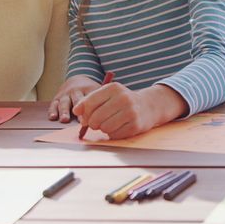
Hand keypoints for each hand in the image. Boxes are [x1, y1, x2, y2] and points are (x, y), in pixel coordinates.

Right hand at [48, 75, 102, 122]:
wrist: (77, 80)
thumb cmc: (89, 91)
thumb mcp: (96, 92)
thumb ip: (99, 105)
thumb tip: (102, 123)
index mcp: (88, 89)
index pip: (89, 98)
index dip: (90, 108)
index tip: (92, 117)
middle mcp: (75, 91)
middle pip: (77, 100)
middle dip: (78, 110)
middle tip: (80, 120)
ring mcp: (65, 94)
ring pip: (64, 102)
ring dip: (64, 111)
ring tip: (65, 119)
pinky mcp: (56, 98)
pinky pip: (53, 104)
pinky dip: (52, 111)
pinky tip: (53, 117)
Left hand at [72, 83, 187, 139]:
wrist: (148, 106)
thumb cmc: (122, 101)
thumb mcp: (108, 95)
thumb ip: (90, 101)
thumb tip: (76, 111)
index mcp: (114, 88)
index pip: (90, 103)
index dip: (84, 114)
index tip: (85, 118)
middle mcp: (123, 98)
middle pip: (95, 118)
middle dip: (93, 123)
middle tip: (97, 123)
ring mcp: (131, 112)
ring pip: (104, 128)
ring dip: (103, 129)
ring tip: (109, 124)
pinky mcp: (135, 125)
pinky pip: (114, 135)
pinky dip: (113, 134)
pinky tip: (119, 127)